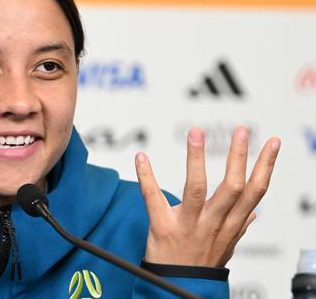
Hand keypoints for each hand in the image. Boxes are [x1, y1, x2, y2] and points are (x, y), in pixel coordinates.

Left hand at [135, 126, 280, 266]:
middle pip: (232, 188)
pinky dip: (146, 176)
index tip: (272, 143)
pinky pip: (153, 198)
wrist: (176, 288)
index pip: (254, 192)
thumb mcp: (225, 249)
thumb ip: (238, 228)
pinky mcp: (162, 227)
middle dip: (238, 157)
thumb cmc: (199, 266)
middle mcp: (212, 224)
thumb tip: (253, 214)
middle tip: (243, 130)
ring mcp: (187, 226)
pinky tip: (141, 157)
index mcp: (229, 225)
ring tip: (196, 133)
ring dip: (196, 160)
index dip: (265, 167)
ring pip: (195, 189)